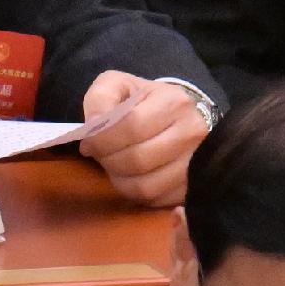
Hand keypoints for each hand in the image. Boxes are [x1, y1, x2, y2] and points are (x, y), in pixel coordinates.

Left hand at [78, 71, 210, 205]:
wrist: (181, 117)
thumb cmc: (145, 102)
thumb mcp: (119, 86)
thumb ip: (101, 98)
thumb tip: (93, 125)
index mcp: (173, 102)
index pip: (131, 127)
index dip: (102, 140)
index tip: (88, 143)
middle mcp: (191, 133)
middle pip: (138, 160)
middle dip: (108, 160)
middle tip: (100, 155)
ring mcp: (196, 163)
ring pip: (146, 186)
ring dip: (119, 179)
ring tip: (114, 165)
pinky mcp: (191, 187)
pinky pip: (154, 200)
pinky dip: (133, 192)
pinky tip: (129, 176)